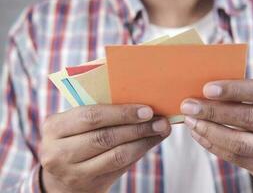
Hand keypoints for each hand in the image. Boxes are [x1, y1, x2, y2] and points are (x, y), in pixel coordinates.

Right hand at [40, 104, 170, 192]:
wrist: (61, 177)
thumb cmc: (75, 138)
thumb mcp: (76, 123)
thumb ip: (99, 113)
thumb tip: (140, 103)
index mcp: (54, 126)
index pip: (91, 116)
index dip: (121, 113)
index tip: (146, 110)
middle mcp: (58, 151)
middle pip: (105, 137)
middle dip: (137, 128)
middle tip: (160, 121)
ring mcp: (71, 172)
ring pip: (116, 155)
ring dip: (143, 141)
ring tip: (160, 131)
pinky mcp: (88, 185)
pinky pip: (119, 167)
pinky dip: (138, 153)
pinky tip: (150, 143)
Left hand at [181, 80, 252, 189]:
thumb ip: (245, 93)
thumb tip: (204, 90)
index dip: (234, 89)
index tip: (207, 88)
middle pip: (249, 117)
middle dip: (214, 111)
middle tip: (189, 106)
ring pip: (239, 142)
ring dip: (210, 131)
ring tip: (190, 121)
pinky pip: (233, 156)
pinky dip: (212, 144)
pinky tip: (198, 133)